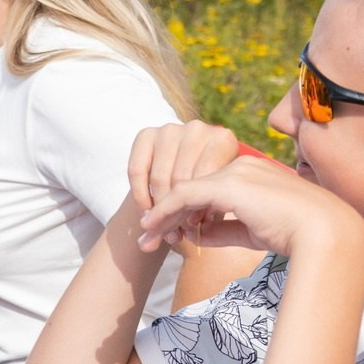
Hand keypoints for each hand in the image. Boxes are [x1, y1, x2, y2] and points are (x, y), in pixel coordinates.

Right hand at [126, 121, 245, 244]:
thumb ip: (216, 213)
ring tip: (163, 229)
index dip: (196, 210)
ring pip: (159, 178)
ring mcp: (171, 129)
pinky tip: (147, 211)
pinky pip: (136, 170)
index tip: (191, 232)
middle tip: (176, 235)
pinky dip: (140, 195)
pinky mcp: (146, 134)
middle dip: (177, 213)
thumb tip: (196, 229)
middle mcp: (198, 128)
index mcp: (224, 140)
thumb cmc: (218, 188)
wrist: (196, 167)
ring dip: (158, 209)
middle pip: (181, 179)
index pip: (205, 180)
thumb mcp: (227, 199)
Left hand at [133, 149, 363, 264]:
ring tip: (145, 238)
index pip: (207, 189)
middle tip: (147, 237)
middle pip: (192, 185)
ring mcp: (236, 172)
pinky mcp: (230, 185)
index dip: (183, 211)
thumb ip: (223, 230)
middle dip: (166, 212)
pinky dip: (166, 211)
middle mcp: (242, 165)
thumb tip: (196, 234)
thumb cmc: (296, 236)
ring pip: (184, 188)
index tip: (168, 233)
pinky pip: (186, 195)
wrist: (325, 235)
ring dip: (161, 214)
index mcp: (252, 173)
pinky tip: (153, 226)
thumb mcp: (253, 231)